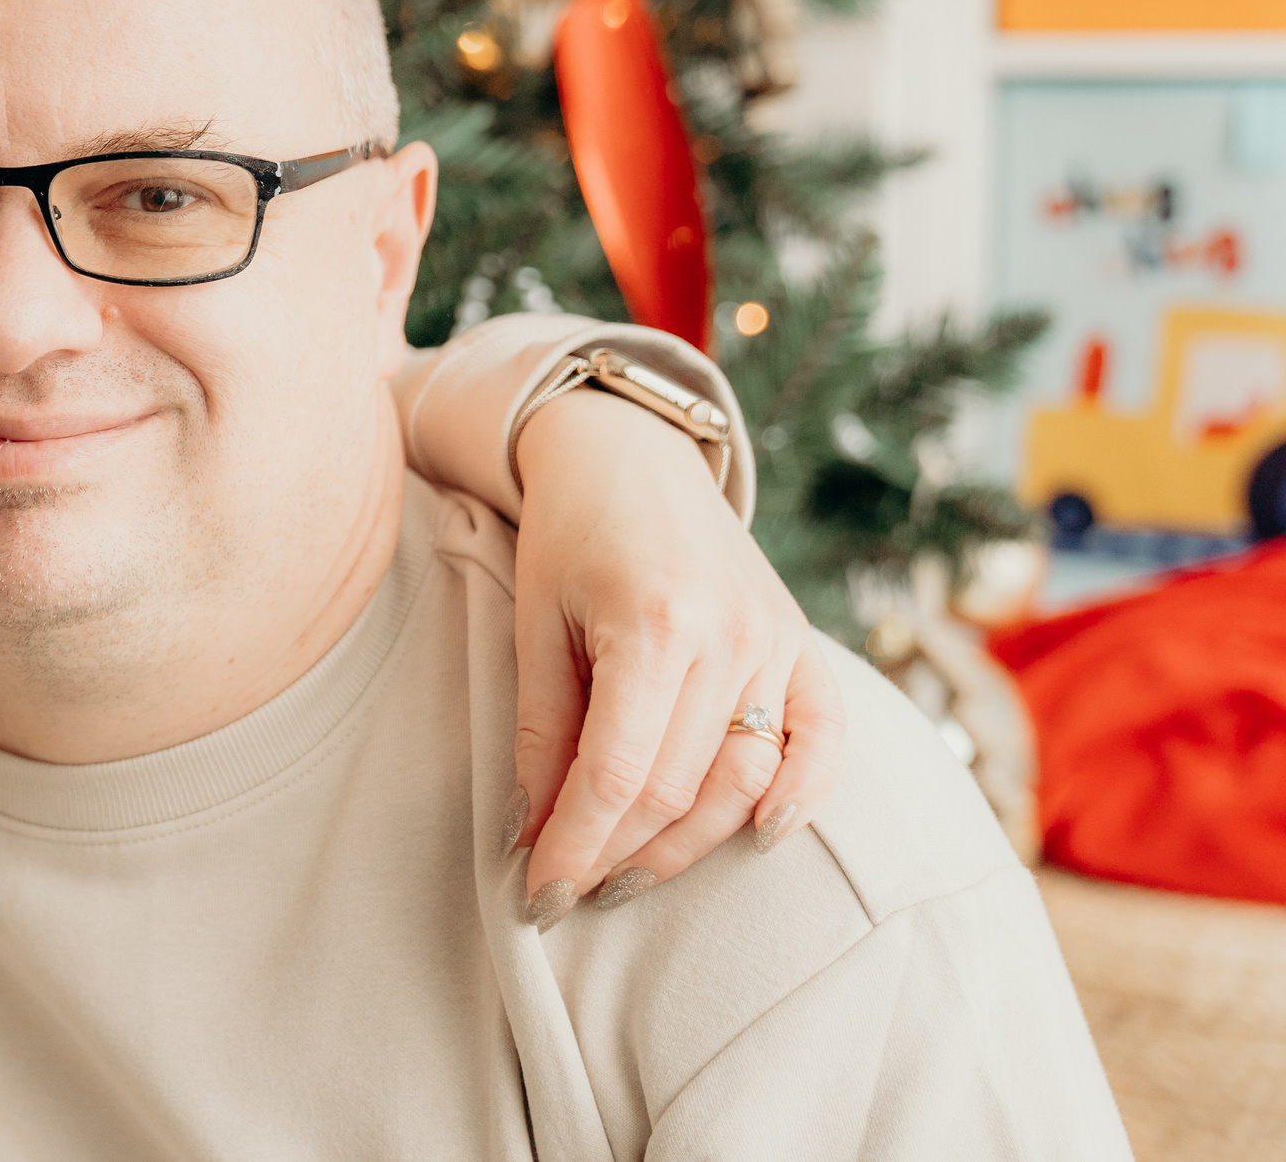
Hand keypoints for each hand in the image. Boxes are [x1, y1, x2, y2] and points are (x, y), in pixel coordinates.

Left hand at [506, 389, 843, 917]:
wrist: (630, 454)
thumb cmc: (568, 538)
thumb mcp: (536, 625)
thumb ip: (541, 732)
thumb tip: (531, 834)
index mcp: (650, 625)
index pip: (615, 775)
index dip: (576, 847)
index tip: (540, 897)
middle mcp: (727, 637)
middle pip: (676, 789)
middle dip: (618, 856)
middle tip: (573, 893)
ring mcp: (775, 640)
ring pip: (741, 781)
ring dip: (686, 845)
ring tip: (629, 875)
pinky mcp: (803, 642)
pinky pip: (822, 739)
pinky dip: (801, 795)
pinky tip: (763, 836)